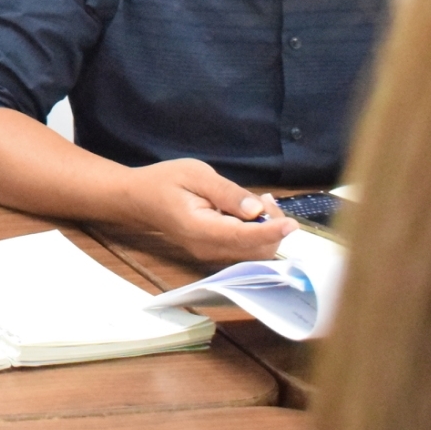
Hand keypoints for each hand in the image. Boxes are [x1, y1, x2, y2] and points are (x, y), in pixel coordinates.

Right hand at [113, 159, 295, 263]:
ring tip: (260, 202)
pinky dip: (256, 234)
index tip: (292, 223)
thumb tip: (256, 210)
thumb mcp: (195, 175)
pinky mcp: (214, 252)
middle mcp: (207, 249)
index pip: (243, 238)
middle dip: (272, 229)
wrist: (138, 198)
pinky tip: (251, 213)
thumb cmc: (164, 181)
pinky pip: (244, 250)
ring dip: (266, 232)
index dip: (271, 231)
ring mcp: (210, 254)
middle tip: (266, 199)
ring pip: (253, 254)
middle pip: (255, 251)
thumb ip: (226, 193)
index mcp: (200, 229)